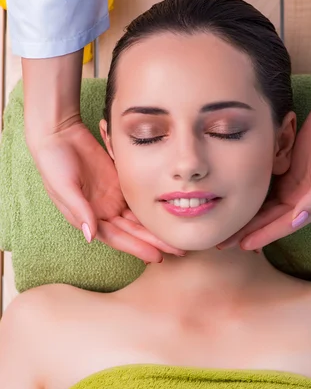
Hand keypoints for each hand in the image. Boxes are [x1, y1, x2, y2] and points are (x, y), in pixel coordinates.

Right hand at [27, 120, 182, 261]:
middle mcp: (102, 212)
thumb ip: (80, 210)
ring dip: (156, 228)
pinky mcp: (120, 183)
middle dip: (153, 242)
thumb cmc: (54, 162)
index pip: (116, 238)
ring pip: (138, 218)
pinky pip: (139, 200)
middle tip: (178, 251)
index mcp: (87, 218)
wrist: (59, 133)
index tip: (156, 256)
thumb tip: (91, 236)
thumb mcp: (64, 186)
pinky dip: (152, 208)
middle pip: (132, 231)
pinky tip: (169, 214)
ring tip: (178, 237)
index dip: (136, 247)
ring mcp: (112, 198)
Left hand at [218, 88, 310, 249]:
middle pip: (270, 221)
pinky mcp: (284, 175)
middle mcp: (301, 201)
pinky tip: (236, 207)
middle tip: (225, 244)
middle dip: (249, 233)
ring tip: (226, 231)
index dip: (264, 235)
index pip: (285, 225)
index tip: (244, 245)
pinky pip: (265, 193)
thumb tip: (298, 219)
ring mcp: (292, 188)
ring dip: (248, 221)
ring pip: (265, 210)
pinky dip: (252, 202)